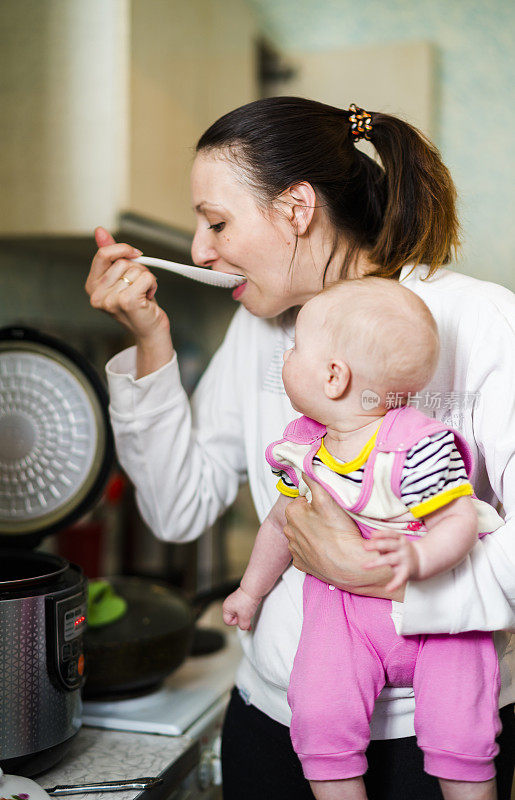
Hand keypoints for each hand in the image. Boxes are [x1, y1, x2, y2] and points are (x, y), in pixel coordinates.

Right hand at [86, 227, 169, 341]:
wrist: (149, 331)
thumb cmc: (138, 305)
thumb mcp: (121, 278)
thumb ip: (110, 256)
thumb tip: (100, 231)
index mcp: (92, 286)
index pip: (103, 254)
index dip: (122, 249)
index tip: (135, 253)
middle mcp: (97, 295)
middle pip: (123, 261)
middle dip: (138, 270)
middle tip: (139, 287)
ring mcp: (110, 300)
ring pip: (136, 269)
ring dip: (147, 279)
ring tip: (144, 294)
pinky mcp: (127, 302)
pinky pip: (146, 277)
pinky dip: (152, 284)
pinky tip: (149, 298)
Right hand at [222, 587, 261, 630]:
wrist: (254, 589)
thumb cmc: (247, 600)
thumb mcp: (244, 618)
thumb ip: (243, 626)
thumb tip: (244, 627)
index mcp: (226, 608)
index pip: (228, 622)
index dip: (236, 623)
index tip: (242, 618)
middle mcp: (229, 603)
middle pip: (235, 618)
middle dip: (242, 619)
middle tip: (247, 615)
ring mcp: (236, 600)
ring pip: (241, 613)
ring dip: (246, 614)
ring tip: (250, 610)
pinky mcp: (243, 598)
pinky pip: (245, 608)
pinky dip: (249, 609)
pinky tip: (252, 607)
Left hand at [283, 475, 361, 580]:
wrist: (350, 565)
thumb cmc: (339, 531)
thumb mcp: (326, 498)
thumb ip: (313, 479)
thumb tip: (305, 466)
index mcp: (291, 512)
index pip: (304, 499)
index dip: (317, 502)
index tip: (329, 508)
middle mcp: (288, 531)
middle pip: (303, 516)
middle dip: (314, 516)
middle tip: (331, 521)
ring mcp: (294, 549)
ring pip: (304, 533)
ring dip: (314, 532)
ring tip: (330, 535)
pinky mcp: (301, 563)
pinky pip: (306, 551)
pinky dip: (314, 548)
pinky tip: (326, 548)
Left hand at [363, 530, 421, 591]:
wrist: (421, 560)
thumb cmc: (401, 550)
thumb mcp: (396, 542)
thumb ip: (383, 542)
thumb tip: (368, 543)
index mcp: (401, 540)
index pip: (392, 534)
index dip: (382, 534)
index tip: (372, 534)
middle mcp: (403, 549)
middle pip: (390, 545)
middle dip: (377, 545)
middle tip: (364, 546)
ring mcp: (404, 560)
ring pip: (390, 559)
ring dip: (377, 563)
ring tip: (365, 566)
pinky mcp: (406, 572)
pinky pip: (401, 578)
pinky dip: (395, 584)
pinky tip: (388, 589)